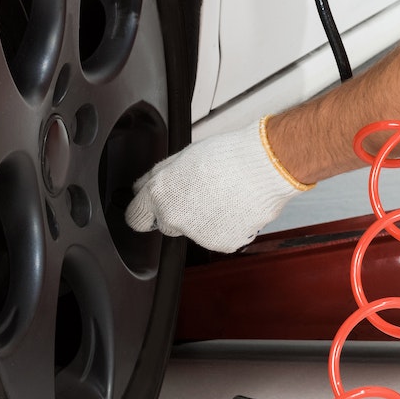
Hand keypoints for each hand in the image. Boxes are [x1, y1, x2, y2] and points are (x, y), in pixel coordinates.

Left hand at [124, 118, 307, 252]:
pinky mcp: (221, 243)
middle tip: (200, 193)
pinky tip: (235, 206)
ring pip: (194, 231)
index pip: (135, 218)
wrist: (264, 166)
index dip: (145, 211)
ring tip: (224, 195)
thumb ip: (158, 176)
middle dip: (178, 212)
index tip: (152, 209)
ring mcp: (197, 234)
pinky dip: (226, 226)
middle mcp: (174, 218)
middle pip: (166, 225)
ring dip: (204, 219)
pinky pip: (218, 237)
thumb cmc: (229, 155)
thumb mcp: (182, 156)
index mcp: (160, 194)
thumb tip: (142, 188)